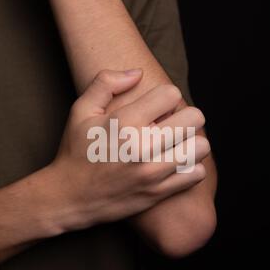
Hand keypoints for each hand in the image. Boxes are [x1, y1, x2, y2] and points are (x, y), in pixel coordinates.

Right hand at [43, 69, 209, 232]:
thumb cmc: (75, 151)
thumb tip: (138, 72)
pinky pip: (195, 174)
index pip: (172, 94)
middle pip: (194, 118)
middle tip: (172, 123)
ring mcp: (152, 172)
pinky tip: (175, 164)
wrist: (68, 197)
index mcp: (124, 122)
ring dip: (192, 142)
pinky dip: (191, 167)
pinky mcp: (158, 193)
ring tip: (176, 144)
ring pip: (200, 146)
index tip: (158, 107)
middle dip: (186, 116)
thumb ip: (106, 82)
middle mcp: (141, 146)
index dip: (167, 97)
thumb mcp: (80, 111)